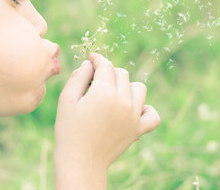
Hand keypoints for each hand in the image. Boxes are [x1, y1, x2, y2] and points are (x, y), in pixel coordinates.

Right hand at [54, 53, 159, 188]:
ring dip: (126, 86)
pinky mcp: (138, 130)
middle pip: (122, 73)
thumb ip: (78, 77)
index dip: (97, 59)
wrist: (80, 161)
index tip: (91, 58)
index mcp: (104, 93)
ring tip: (112, 95)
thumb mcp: (66, 100)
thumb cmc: (69, 130)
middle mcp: (123, 102)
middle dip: (108, 72)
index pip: (106, 65)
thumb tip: (89, 64)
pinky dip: (145, 109)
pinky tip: (132, 109)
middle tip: (95, 82)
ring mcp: (134, 116)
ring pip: (138, 88)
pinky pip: (152, 114)